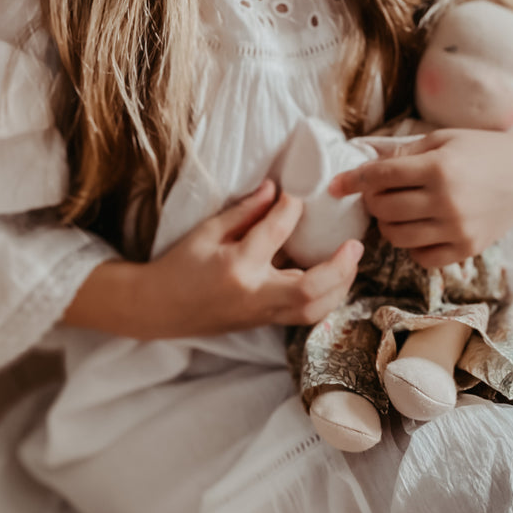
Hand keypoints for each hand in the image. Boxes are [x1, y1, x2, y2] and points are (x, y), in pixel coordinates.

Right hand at [65, 181, 363, 338]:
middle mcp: (253, 294)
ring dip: (339, 287)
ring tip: (350, 263)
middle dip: (339, 267)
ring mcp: (261, 313)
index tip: (297, 195)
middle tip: (355, 244)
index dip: (291, 209)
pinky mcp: (264, 323)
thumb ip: (244, 211)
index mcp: (236, 266)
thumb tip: (275, 188)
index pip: (275, 233)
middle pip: (310, 288)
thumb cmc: (178, 267)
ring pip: (313, 310)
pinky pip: (303, 316)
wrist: (158, 309)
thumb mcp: (206, 232)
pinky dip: (324, 300)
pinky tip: (333, 282)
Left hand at [329, 128, 512, 267]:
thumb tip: (363, 159)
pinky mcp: (465, 249)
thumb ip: (404, 152)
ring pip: (397, 236)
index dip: (353, 181)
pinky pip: (420, 257)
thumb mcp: (444, 140)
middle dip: (372, 201)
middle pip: (384, 209)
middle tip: (377, 193)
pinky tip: (418, 229)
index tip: (335, 186)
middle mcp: (446, 201)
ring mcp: (456, 229)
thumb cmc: (482, 151)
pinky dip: (411, 245)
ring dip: (387, 225)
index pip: (381, 177)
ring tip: (396, 211)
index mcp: (439, 168)